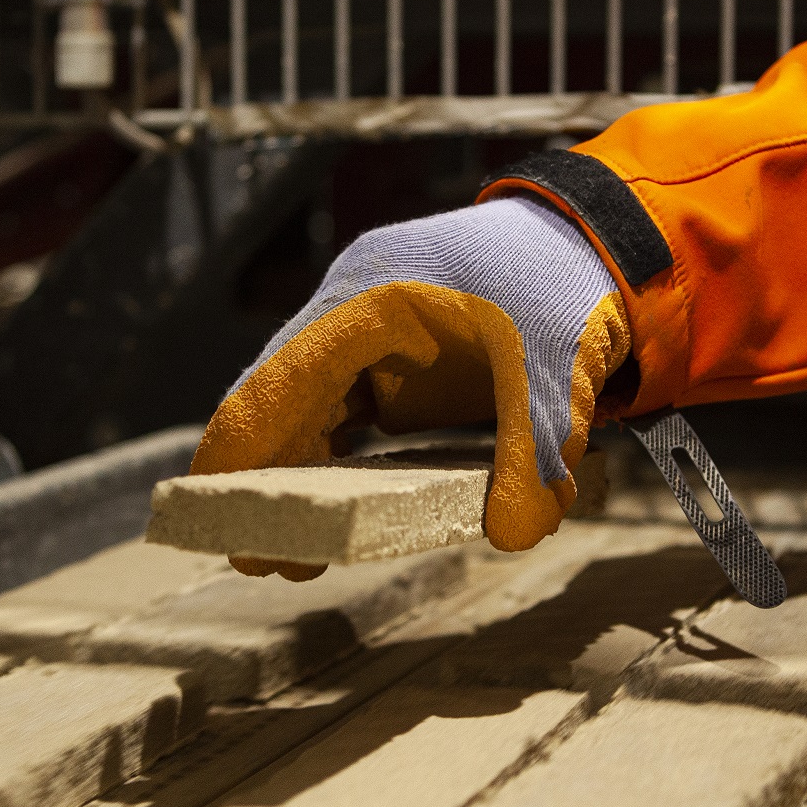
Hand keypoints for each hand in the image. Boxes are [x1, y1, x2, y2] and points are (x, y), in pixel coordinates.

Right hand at [192, 196, 629, 576]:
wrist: (591, 247)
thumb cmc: (561, 287)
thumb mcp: (558, 371)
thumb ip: (535, 452)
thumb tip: (514, 532)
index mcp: (373, 295)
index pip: (285, 372)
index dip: (245, 439)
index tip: (214, 505)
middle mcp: (352, 313)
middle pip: (282, 398)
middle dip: (263, 477)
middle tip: (258, 559)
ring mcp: (368, 340)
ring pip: (306, 413)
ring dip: (295, 479)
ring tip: (295, 558)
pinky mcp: (392, 366)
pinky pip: (342, 418)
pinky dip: (333, 466)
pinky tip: (335, 517)